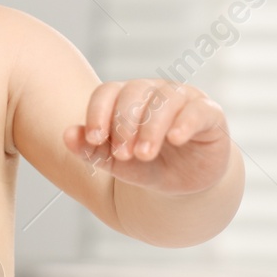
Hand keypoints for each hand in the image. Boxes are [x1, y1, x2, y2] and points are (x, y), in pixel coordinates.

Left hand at [62, 79, 230, 194]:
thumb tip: (67, 135)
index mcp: (127, 98)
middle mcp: (154, 91)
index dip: (97, 113)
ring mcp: (184, 99)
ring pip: (164, 99)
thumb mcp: (118, 164)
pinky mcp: (209, 113)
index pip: (107, 92)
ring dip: (150, 127)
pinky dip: (185, 122)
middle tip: (121, 155)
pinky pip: (198, 109)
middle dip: (123, 124)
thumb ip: (92, 150)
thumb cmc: (148, 167)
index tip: (93, 139)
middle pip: (133, 93)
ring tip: (143, 155)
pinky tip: (175, 139)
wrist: (185, 185)